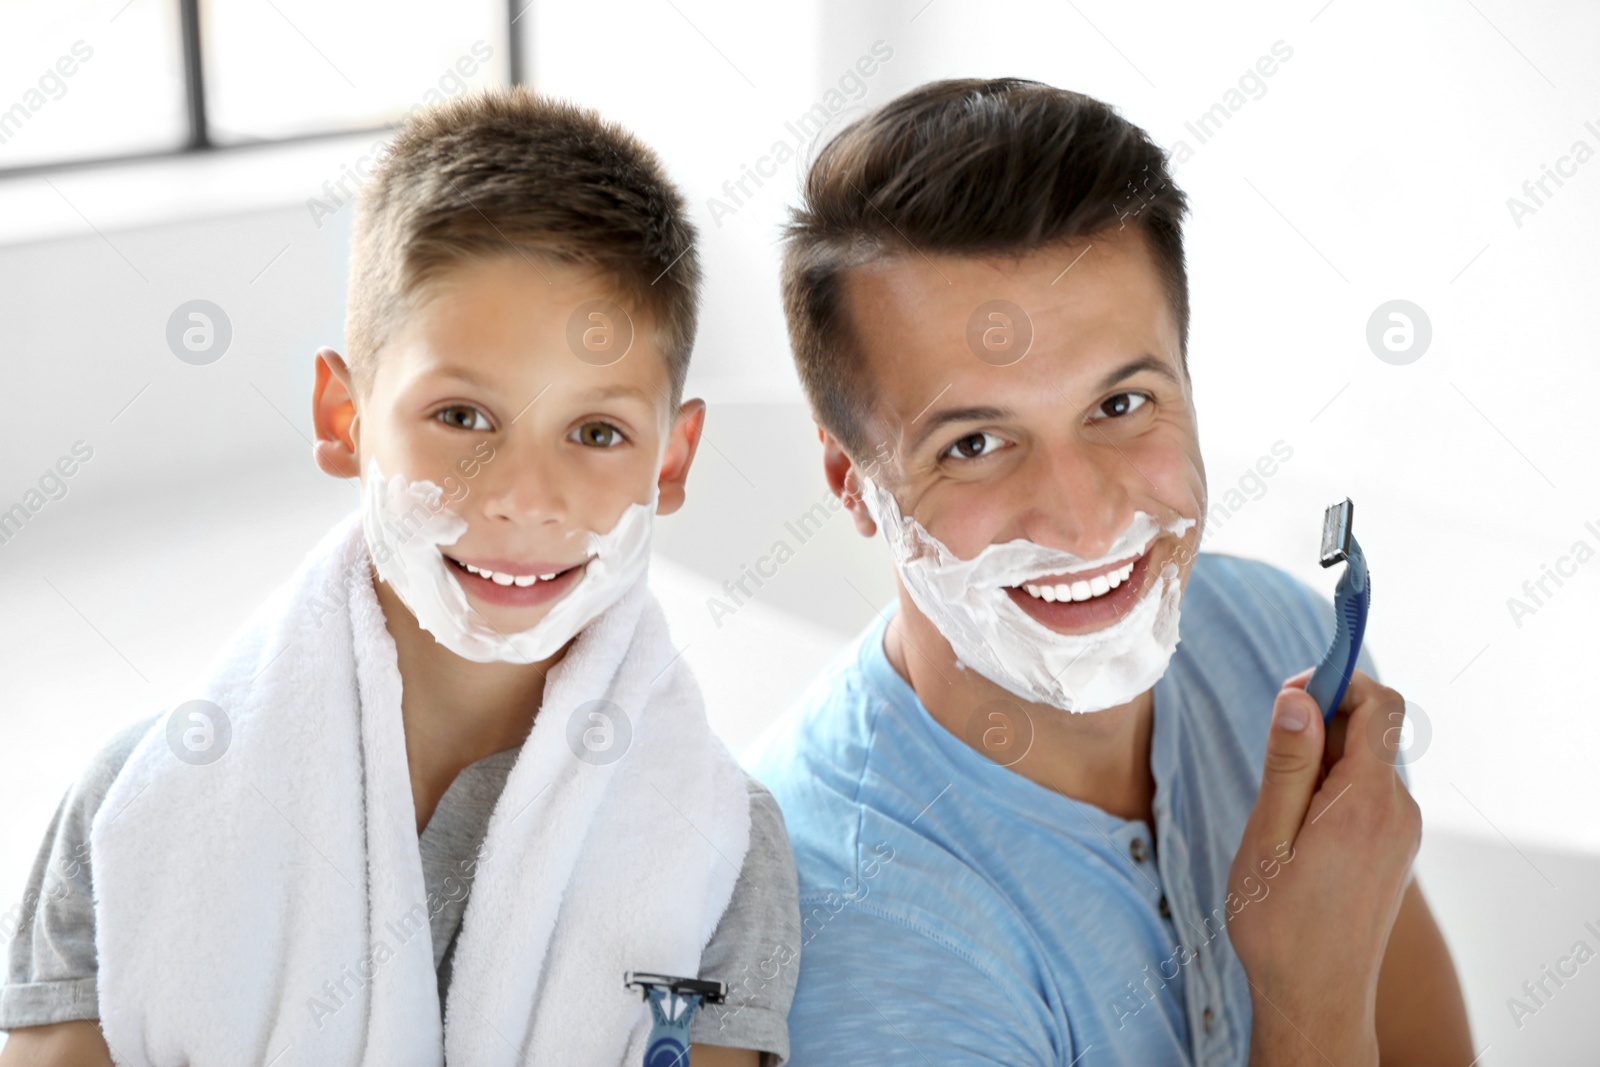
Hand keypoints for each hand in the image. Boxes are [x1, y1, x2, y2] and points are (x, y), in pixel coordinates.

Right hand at [1227, 670, 1421, 1066]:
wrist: (1316, 998)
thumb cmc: (1279, 924)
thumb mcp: (1267, 836)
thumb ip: (1288, 763)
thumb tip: (1300, 697)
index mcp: (1366, 802)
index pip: (1380, 705)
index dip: (1337, 682)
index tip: (1290, 694)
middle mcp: (1398, 812)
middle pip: (1372, 730)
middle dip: (1320, 725)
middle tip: (1271, 763)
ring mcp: (1401, 833)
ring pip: (1366, 763)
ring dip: (1322, 763)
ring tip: (1280, 815)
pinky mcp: (1394, 850)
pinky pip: (1368, 795)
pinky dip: (1333, 792)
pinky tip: (1299, 835)